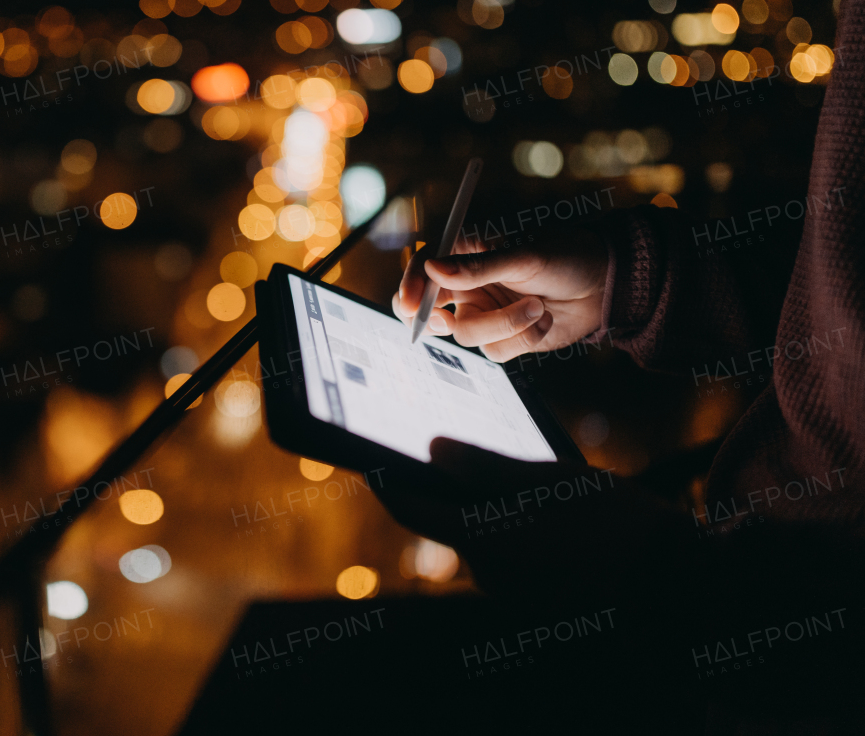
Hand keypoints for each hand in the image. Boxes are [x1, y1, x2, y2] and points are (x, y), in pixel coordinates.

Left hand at [373, 438, 695, 599]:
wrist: (680, 583)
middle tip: (461, 454)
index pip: (413, 509)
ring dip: (496, 513)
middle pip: (452, 524)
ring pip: (488, 540)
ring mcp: (515, 595)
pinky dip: (521, 533)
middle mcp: (490, 574)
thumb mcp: (550, 479)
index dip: (388, 482)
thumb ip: (484, 467)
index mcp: (485, 541)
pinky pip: (516, 559)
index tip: (372, 461)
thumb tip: (433, 448)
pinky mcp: (540, 604)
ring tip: (527, 480)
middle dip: (454, 493)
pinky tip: (553, 513)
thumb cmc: (615, 523)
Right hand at [392, 229, 607, 362]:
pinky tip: (543, 321)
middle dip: (430, 320)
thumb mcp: (524, 257)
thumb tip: (434, 267)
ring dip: (505, 325)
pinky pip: (494, 352)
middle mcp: (467, 287)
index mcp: (465, 255)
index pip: (422, 268)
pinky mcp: (503, 339)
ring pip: (467, 336)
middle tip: (445, 322)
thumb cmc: (565, 257)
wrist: (604, 285)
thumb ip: (478, 266)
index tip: (410, 304)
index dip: (410, 286)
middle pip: (425, 311)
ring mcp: (483, 315)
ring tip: (537, 306)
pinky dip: (522, 340)